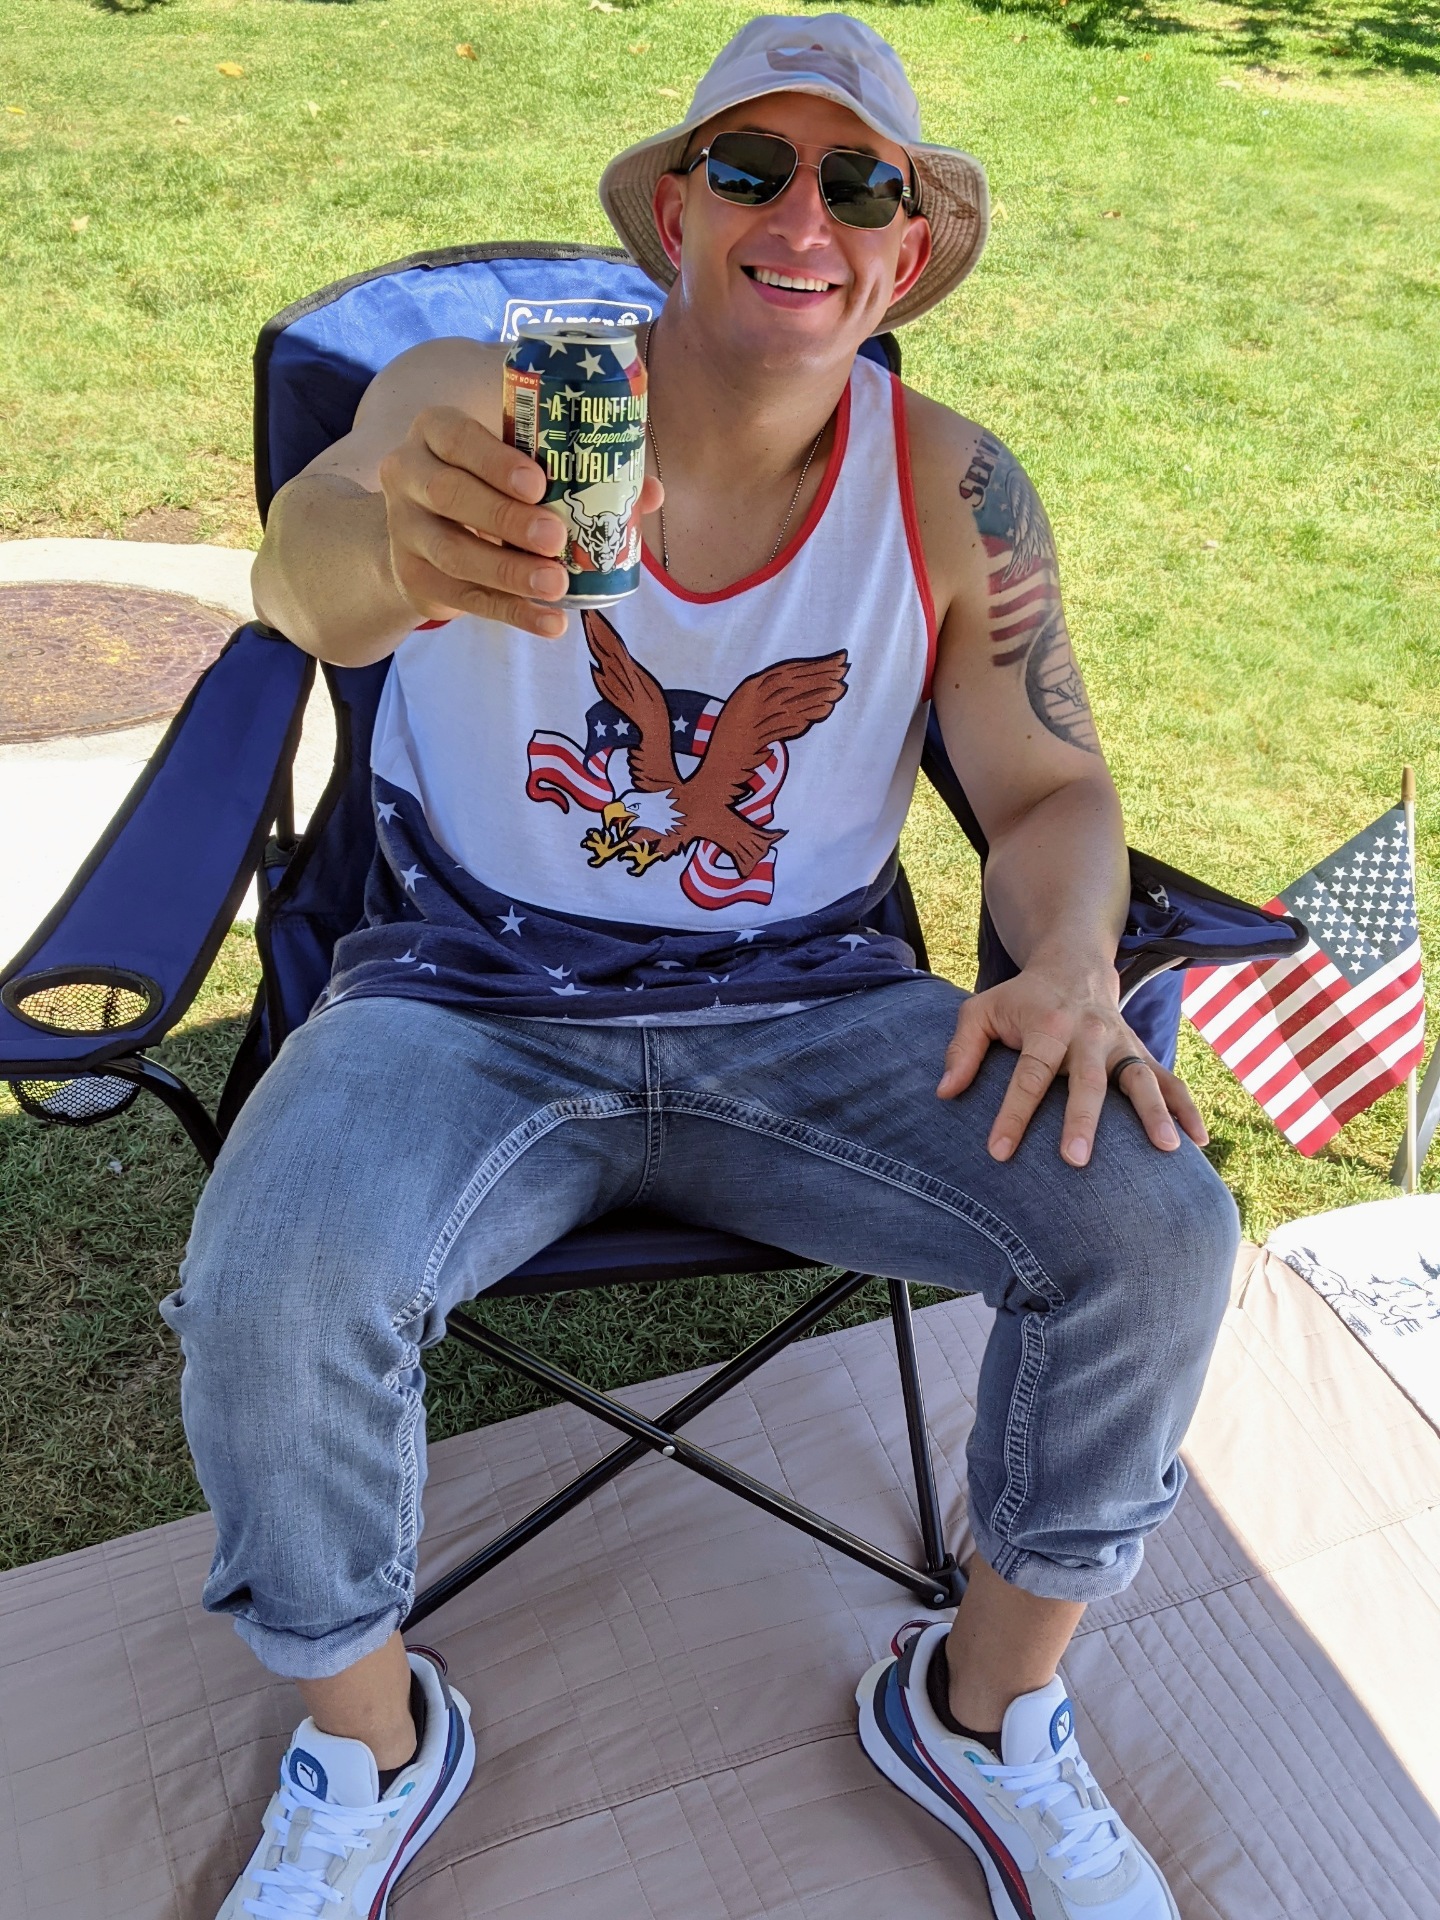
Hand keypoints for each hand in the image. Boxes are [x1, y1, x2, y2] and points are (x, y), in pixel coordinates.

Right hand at [376, 405, 661, 638]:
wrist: (423, 538)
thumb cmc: (488, 487)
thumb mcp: (516, 468)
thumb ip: (577, 472)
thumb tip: (648, 491)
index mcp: (436, 433)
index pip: (456, 437)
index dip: (494, 460)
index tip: (538, 483)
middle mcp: (409, 475)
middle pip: (450, 495)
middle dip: (506, 519)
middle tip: (556, 537)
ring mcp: (406, 532)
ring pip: (453, 554)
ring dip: (509, 572)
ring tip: (557, 584)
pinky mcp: (417, 581)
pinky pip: (466, 600)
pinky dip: (513, 613)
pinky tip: (550, 623)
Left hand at [936, 962, 1207, 1167]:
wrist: (1075, 963)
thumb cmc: (1021, 998)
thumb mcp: (982, 1010)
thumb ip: (961, 1049)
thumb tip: (944, 1093)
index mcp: (1047, 1024)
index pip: (1029, 1074)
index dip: (1013, 1114)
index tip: (999, 1152)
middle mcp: (1088, 1034)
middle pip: (1088, 1080)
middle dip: (1083, 1120)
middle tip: (1076, 1161)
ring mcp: (1120, 1043)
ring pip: (1140, 1078)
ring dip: (1153, 1114)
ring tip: (1167, 1150)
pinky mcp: (1141, 1052)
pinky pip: (1169, 1081)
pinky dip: (1186, 1109)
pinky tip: (1198, 1142)